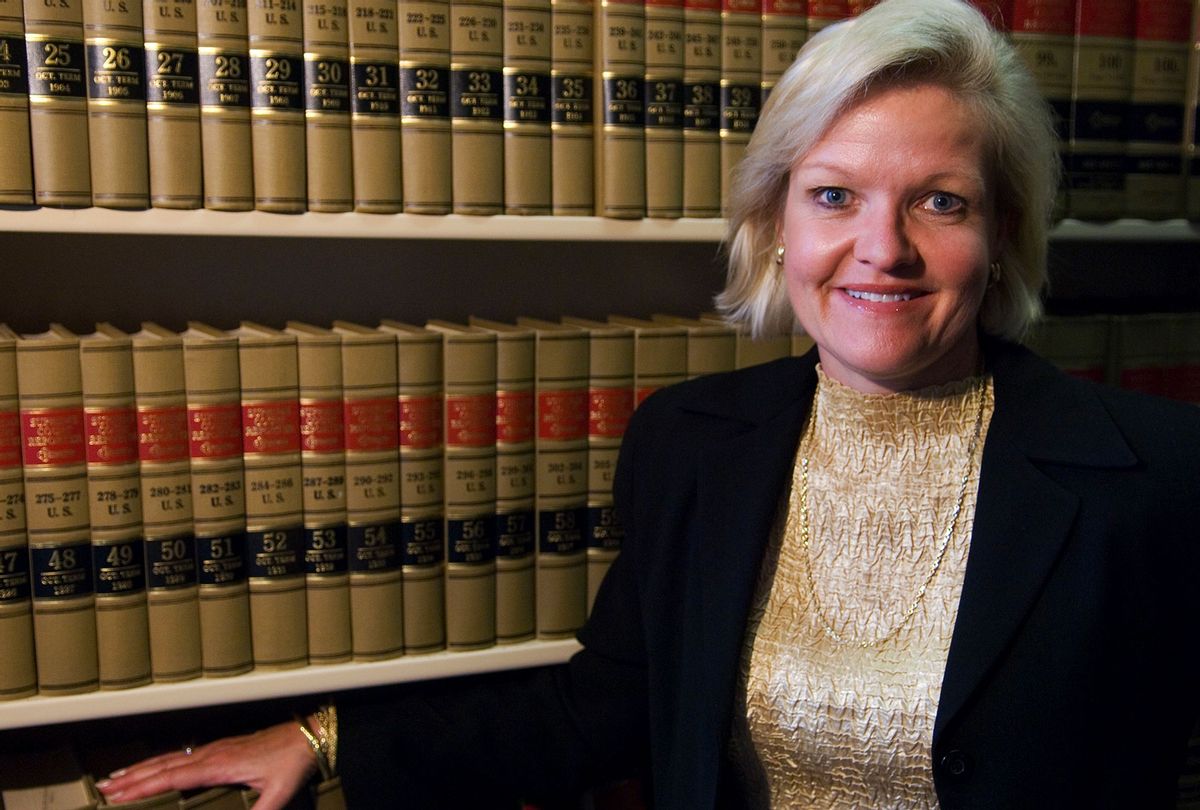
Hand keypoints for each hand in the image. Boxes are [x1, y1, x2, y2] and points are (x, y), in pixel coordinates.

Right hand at [95, 719, 318, 809]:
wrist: (309, 734)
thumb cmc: (293, 761)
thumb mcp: (278, 795)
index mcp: (219, 765)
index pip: (172, 777)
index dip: (142, 786)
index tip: (116, 794)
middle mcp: (212, 753)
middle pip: (163, 765)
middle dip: (131, 778)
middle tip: (102, 788)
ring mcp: (216, 748)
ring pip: (170, 758)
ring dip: (142, 767)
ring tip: (117, 776)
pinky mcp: (223, 747)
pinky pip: (183, 755)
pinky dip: (162, 762)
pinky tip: (156, 767)